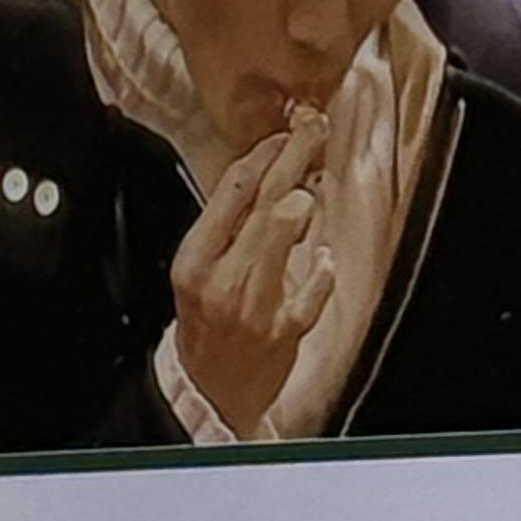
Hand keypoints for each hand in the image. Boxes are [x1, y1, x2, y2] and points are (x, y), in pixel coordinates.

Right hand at [169, 110, 331, 440]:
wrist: (207, 389)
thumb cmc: (206, 325)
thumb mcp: (200, 273)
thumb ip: (231, 235)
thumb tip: (277, 190)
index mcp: (195, 258)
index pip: (229, 193)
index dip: (260, 157)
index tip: (282, 135)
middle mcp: (220, 277)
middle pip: (259, 205)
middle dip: (289, 161)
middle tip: (312, 130)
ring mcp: (252, 305)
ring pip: (275, 243)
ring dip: (296, 212)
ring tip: (310, 187)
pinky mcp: (282, 333)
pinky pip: (306, 296)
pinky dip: (318, 276)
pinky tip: (325, 259)